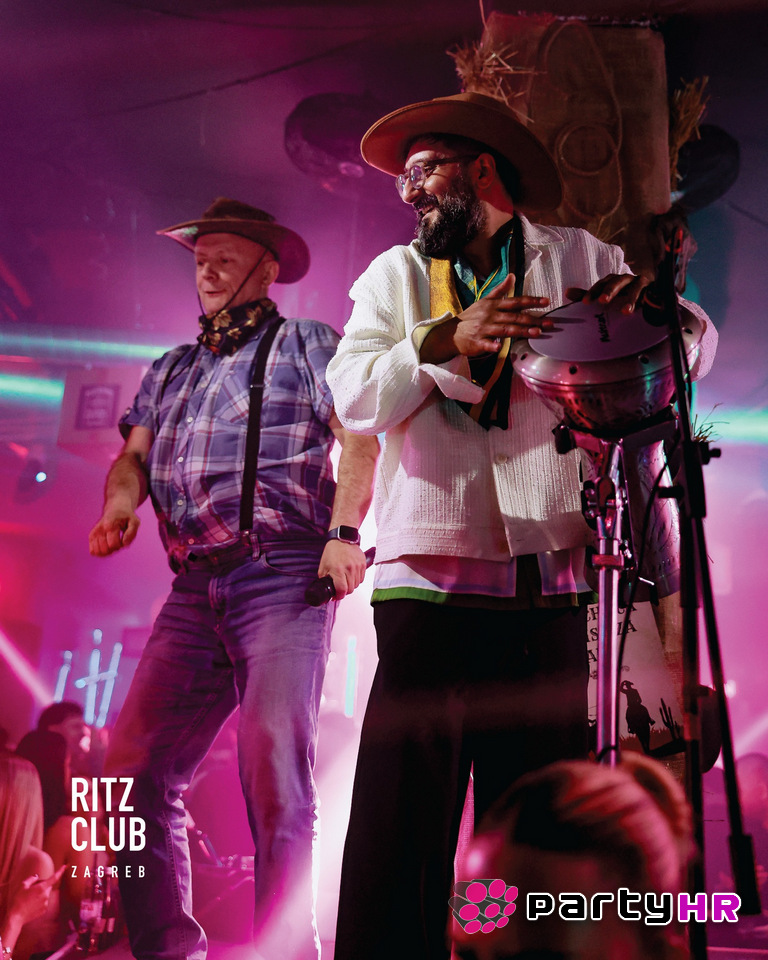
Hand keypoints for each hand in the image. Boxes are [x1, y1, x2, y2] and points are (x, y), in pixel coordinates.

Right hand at [10, 868, 65, 925]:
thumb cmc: (18, 900)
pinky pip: (44, 902)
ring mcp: (46, 903)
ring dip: (41, 894)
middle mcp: (46, 895)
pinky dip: (40, 901)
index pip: (54, 878)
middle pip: (48, 886)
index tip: (64, 866)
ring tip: (30, 899)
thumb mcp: (23, 886)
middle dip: (43, 885)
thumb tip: (37, 876)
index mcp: (41, 888)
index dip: (60, 871)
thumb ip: (31, 879)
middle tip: (32, 889)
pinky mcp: (44, 910)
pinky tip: (31, 905)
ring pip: (46, 895)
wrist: (16, 917)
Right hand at [88, 502, 140, 555]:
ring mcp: (94, 533)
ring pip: (97, 552)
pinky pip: (92, 551)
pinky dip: (100, 552)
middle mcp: (100, 529)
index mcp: (110, 525)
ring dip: (107, 552)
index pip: (113, 544)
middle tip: (119, 541)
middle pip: (105, 549)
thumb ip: (131, 533)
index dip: (121, 545)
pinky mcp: (91, 536)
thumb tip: (124, 544)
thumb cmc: (126, 516)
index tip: (124, 539)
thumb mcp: (135, 522)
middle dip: (114, 549)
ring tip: (112, 543)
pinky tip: (107, 546)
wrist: (116, 509)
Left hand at [317, 540, 366, 599]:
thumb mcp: (323, 566)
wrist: (343, 539)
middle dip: (345, 591)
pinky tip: (351, 575)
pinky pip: (361, 578)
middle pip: (350, 589)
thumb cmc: (332, 551)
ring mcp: (357, 567)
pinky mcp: (363, 564)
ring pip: (357, 585)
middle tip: (340, 588)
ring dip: (351, 585)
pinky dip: (357, 579)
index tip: (337, 596)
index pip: (342, 590)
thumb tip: (325, 589)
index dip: (339, 596)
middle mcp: (349, 569)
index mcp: (338, 570)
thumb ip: (324, 579)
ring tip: (345, 580)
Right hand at [421, 274, 550, 362]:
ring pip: (505, 329)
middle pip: (514, 316)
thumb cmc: (471, 317)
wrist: (451, 333)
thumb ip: (500, 289)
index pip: (515, 301)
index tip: (547, 301)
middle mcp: (490, 316)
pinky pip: (486, 344)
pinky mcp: (477, 342)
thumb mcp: (485, 300)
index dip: (531, 301)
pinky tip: (500, 347)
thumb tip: (512, 275)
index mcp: (493, 305)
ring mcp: (483, 329)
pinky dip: (492, 345)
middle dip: (533, 319)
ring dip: (521, 331)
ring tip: (537, 333)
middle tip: (549, 322)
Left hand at [565, 272, 652, 314]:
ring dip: (631, 298)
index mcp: (614, 281)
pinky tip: (646, 306)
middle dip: (610, 291)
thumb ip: (590, 296)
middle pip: (617, 281)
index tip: (585, 303)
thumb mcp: (607, 298)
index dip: (593, 292)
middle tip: (602, 301)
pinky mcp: (656, 289)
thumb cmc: (624, 298)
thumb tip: (567, 292)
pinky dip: (650, 298)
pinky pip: (653, 293)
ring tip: (625, 312)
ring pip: (636, 287)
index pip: (601, 284)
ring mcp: (642, 283)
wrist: (651, 299)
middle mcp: (627, 279)